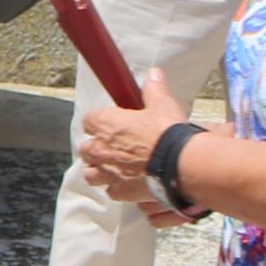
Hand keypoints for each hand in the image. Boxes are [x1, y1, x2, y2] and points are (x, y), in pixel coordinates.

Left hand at [77, 67, 199, 218]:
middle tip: (112, 147)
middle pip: (86, 149)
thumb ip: (154, 90)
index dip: (99, 122)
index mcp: (106, 125)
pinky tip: (127, 183)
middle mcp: (101, 149)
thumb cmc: (168, 134)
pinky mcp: (121, 191)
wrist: (180, 165)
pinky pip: (110, 191)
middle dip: (95, 148)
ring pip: (91, 173)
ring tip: (113, 167)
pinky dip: (116, 187)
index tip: (109, 123)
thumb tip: (154, 74)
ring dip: (99, 170)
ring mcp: (108, 172)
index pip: (89, 120)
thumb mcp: (162, 105)